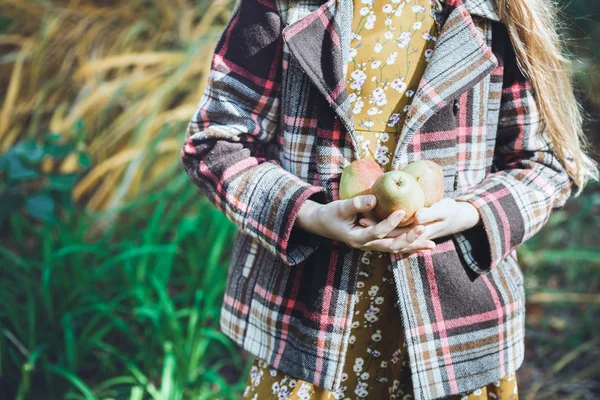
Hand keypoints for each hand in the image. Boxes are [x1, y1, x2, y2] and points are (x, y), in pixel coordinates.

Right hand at [296, 194, 436, 252]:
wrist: (323, 225)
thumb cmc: (330, 214)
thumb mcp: (340, 207)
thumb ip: (356, 204)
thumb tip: (374, 198)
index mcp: (357, 238)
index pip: (377, 232)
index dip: (389, 223)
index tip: (401, 211)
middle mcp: (367, 245)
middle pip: (392, 246)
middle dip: (409, 238)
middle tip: (424, 228)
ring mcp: (372, 245)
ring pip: (396, 248)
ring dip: (414, 246)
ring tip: (432, 244)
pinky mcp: (376, 242)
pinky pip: (395, 245)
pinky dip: (409, 245)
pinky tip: (423, 243)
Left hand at [358, 198, 480, 241]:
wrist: (460, 216)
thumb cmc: (452, 212)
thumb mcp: (443, 210)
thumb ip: (431, 213)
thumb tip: (417, 217)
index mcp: (418, 235)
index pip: (395, 234)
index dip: (380, 227)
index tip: (364, 218)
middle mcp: (410, 238)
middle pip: (389, 236)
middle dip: (375, 228)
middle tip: (360, 218)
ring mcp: (410, 236)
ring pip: (390, 234)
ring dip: (378, 227)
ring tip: (362, 219)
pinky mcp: (409, 231)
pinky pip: (394, 231)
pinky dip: (385, 226)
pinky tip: (372, 218)